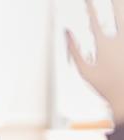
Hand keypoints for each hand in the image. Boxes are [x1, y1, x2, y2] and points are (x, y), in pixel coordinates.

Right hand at [67, 0, 123, 121]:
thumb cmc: (105, 87)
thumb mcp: (84, 71)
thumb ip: (74, 50)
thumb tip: (66, 33)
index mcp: (104, 45)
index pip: (94, 20)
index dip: (89, 6)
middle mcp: (120, 41)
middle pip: (117, 13)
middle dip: (113, 2)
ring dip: (121, 10)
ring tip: (119, 4)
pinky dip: (123, 27)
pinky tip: (121, 25)